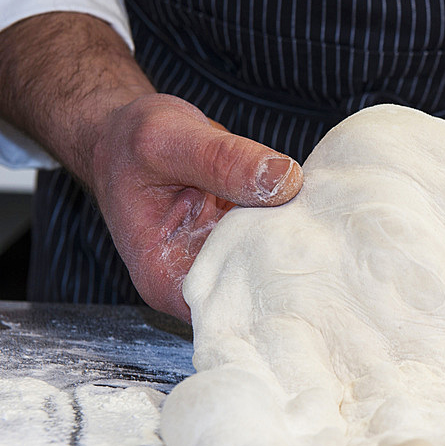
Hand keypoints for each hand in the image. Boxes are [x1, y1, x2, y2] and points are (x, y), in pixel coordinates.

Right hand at [90, 94, 302, 320]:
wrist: (122, 131)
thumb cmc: (127, 142)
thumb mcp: (169, 142)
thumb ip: (223, 161)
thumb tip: (283, 178)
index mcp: (167, 281)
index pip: (231, 314)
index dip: (272, 292)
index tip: (304, 259)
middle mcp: (196, 278)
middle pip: (259, 293)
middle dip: (292, 266)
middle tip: (322, 235)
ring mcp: (222, 257)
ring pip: (273, 263)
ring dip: (297, 240)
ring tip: (320, 216)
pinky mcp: (240, 235)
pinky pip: (275, 236)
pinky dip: (293, 220)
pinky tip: (311, 203)